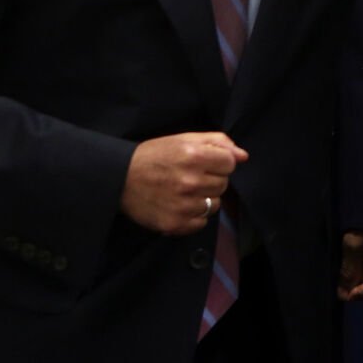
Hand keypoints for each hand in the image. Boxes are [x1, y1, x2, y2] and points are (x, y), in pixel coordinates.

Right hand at [119, 132, 247, 235]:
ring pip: (214, 205)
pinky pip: (201, 223)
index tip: (204, 163)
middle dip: (211, 180)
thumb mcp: (183, 139)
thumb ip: (217, 142)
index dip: (219, 162)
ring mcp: (183, 205)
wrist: (120, 178)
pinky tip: (179, 205)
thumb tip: (243, 156)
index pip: (230, 164)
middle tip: (190, 176)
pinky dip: (193, 216)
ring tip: (183, 191)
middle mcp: (190, 181)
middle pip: (223, 185)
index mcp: (194, 156)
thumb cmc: (154, 156)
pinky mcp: (175, 224)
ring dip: (203, 199)